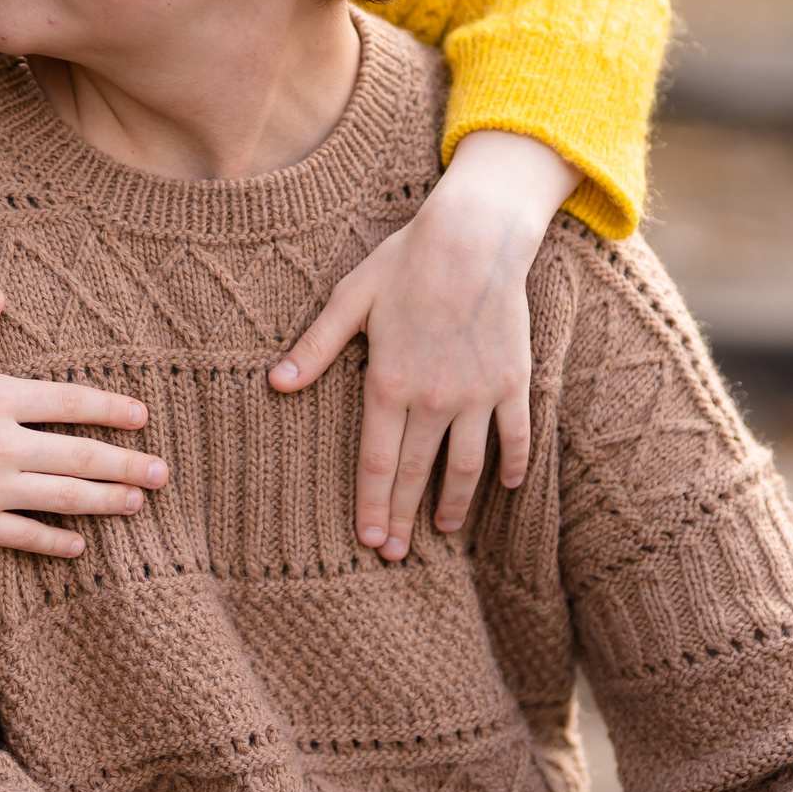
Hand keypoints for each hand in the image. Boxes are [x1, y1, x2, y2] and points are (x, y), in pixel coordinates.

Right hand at [0, 287, 166, 591]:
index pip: (71, 402)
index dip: (112, 408)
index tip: (142, 415)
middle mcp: (3, 445)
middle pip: (81, 456)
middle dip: (128, 463)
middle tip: (164, 471)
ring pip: (65, 498)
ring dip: (108, 501)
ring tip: (139, 503)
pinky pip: (27, 536)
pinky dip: (58, 542)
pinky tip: (80, 546)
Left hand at [270, 130, 578, 559]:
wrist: (475, 237)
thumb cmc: (405, 263)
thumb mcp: (350, 299)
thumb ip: (315, 347)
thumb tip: (276, 384)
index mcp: (389, 382)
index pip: (378, 462)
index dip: (373, 505)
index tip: (369, 541)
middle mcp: (435, 398)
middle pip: (417, 473)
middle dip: (404, 518)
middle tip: (396, 555)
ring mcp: (478, 393)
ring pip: (467, 465)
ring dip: (453, 503)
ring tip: (442, 531)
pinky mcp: (512, 381)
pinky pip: (516, 435)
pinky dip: (514, 464)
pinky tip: (506, 486)